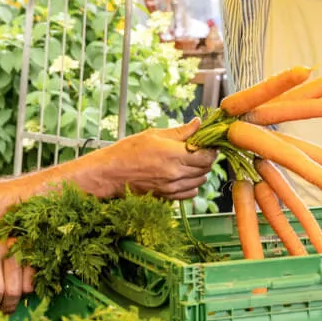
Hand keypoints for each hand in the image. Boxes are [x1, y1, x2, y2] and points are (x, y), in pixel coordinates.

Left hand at [0, 238, 35, 314]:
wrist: (12, 228)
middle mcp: (11, 249)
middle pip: (12, 292)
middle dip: (7, 305)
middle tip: (5, 309)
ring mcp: (29, 251)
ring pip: (27, 289)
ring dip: (20, 297)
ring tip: (14, 297)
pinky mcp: (41, 253)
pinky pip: (38, 281)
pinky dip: (32, 287)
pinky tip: (24, 285)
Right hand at [77, 119, 216, 199]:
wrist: (110, 173)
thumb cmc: (128, 150)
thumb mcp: (154, 134)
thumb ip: (180, 131)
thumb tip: (198, 123)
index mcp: (173, 154)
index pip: (207, 155)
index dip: (211, 149)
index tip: (208, 143)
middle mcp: (175, 173)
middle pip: (206, 168)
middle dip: (206, 158)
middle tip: (198, 150)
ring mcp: (172, 187)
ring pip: (200, 181)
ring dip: (199, 171)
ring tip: (189, 162)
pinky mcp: (167, 197)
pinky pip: (190, 193)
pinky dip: (191, 184)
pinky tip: (182, 175)